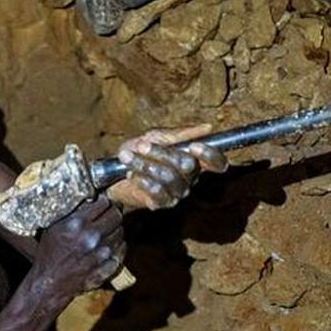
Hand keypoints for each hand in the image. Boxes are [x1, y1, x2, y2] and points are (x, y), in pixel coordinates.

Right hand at [29, 197, 124, 299]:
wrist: (50, 283)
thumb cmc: (49, 254)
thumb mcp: (54, 227)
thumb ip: (73, 213)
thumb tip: (92, 199)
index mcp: (77, 223)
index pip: (104, 203)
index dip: (104, 201)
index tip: (102, 203)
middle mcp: (92, 236)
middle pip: (116, 215)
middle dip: (113, 212)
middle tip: (108, 214)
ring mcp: (102, 252)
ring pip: (121, 231)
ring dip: (115, 229)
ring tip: (105, 232)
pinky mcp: (108, 265)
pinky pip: (122, 248)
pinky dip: (117, 245)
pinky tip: (107, 245)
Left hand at [107, 125, 228, 209]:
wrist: (113, 172)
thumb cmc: (139, 152)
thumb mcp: (157, 136)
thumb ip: (180, 134)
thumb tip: (208, 128)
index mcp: (195, 161)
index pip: (218, 163)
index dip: (211, 155)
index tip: (193, 146)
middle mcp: (190, 179)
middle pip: (188, 165)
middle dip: (162, 152)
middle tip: (141, 145)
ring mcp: (177, 193)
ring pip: (169, 177)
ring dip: (145, 164)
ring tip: (126, 156)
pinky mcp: (161, 203)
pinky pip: (157, 191)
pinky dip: (142, 179)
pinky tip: (131, 173)